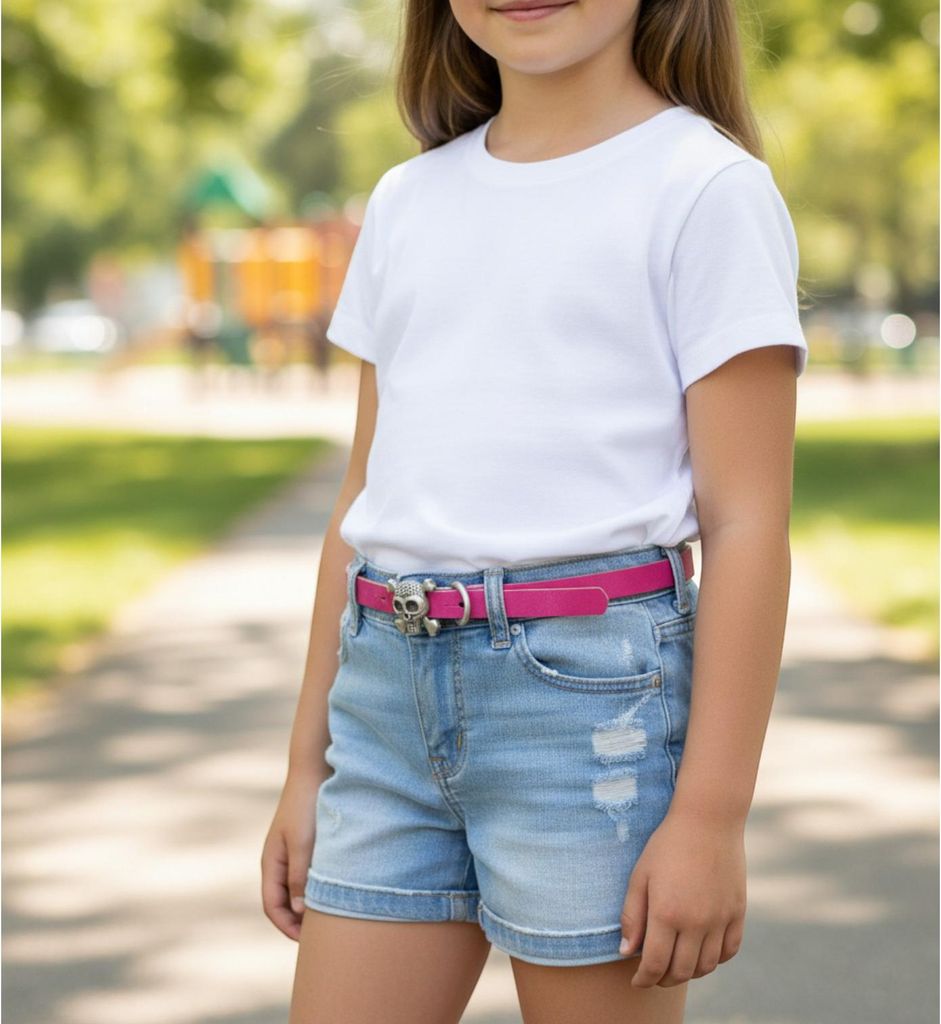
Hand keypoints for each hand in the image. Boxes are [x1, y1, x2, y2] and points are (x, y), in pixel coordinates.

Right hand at [260, 767, 328, 939]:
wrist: (314, 769)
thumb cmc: (307, 806)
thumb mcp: (303, 843)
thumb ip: (300, 877)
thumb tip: (299, 912)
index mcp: (271, 862)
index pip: (272, 907)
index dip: (287, 927)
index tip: (307, 941)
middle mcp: (278, 859)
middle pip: (284, 901)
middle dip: (298, 921)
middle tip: (322, 935)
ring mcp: (292, 850)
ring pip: (297, 888)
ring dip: (309, 903)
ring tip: (331, 915)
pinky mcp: (306, 842)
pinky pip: (308, 873)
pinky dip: (317, 886)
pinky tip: (336, 888)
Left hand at [619, 808, 746, 987]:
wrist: (708, 820)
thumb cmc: (667, 845)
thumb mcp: (640, 875)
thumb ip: (632, 916)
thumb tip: (626, 952)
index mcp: (667, 913)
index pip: (654, 964)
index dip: (643, 979)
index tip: (636, 981)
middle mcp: (696, 922)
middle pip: (681, 971)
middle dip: (663, 979)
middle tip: (653, 975)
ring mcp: (720, 919)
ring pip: (706, 966)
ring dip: (689, 973)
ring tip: (676, 965)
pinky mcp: (738, 912)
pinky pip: (729, 951)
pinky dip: (715, 960)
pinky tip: (702, 952)